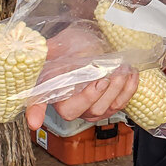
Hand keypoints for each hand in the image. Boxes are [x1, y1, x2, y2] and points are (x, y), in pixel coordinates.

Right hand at [24, 24, 139, 129]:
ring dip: (116, 89)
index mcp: (51, 89)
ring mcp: (90, 109)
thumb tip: (39, 49)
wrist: (94, 43)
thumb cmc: (76, 44)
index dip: (35, 113)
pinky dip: (128, 89)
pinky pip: (120, 104)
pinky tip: (131, 74)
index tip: (34, 122)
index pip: (38, 103)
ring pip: (104, 109)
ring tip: (122, 68)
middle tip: (106, 74)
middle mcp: (69, 105)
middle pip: (81, 110)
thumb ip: (50, 50)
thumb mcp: (61, 43)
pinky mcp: (109, 107)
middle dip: (97, 93)